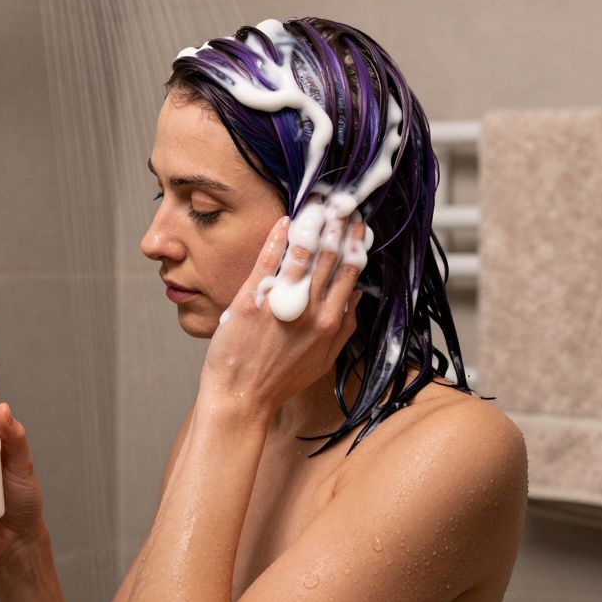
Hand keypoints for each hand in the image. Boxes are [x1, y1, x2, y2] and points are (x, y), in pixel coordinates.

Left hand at [201, 208, 365, 419]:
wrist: (241, 396)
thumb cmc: (280, 381)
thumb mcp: (323, 360)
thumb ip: (343, 330)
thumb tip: (356, 300)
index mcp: (329, 323)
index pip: (349, 274)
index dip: (355, 247)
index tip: (359, 227)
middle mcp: (309, 310)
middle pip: (330, 259)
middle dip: (339, 228)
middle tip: (343, 206)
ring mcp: (280, 302)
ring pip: (303, 255)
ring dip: (314, 227)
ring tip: (320, 207)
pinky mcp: (252, 298)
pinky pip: (269, 260)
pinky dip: (278, 238)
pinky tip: (285, 221)